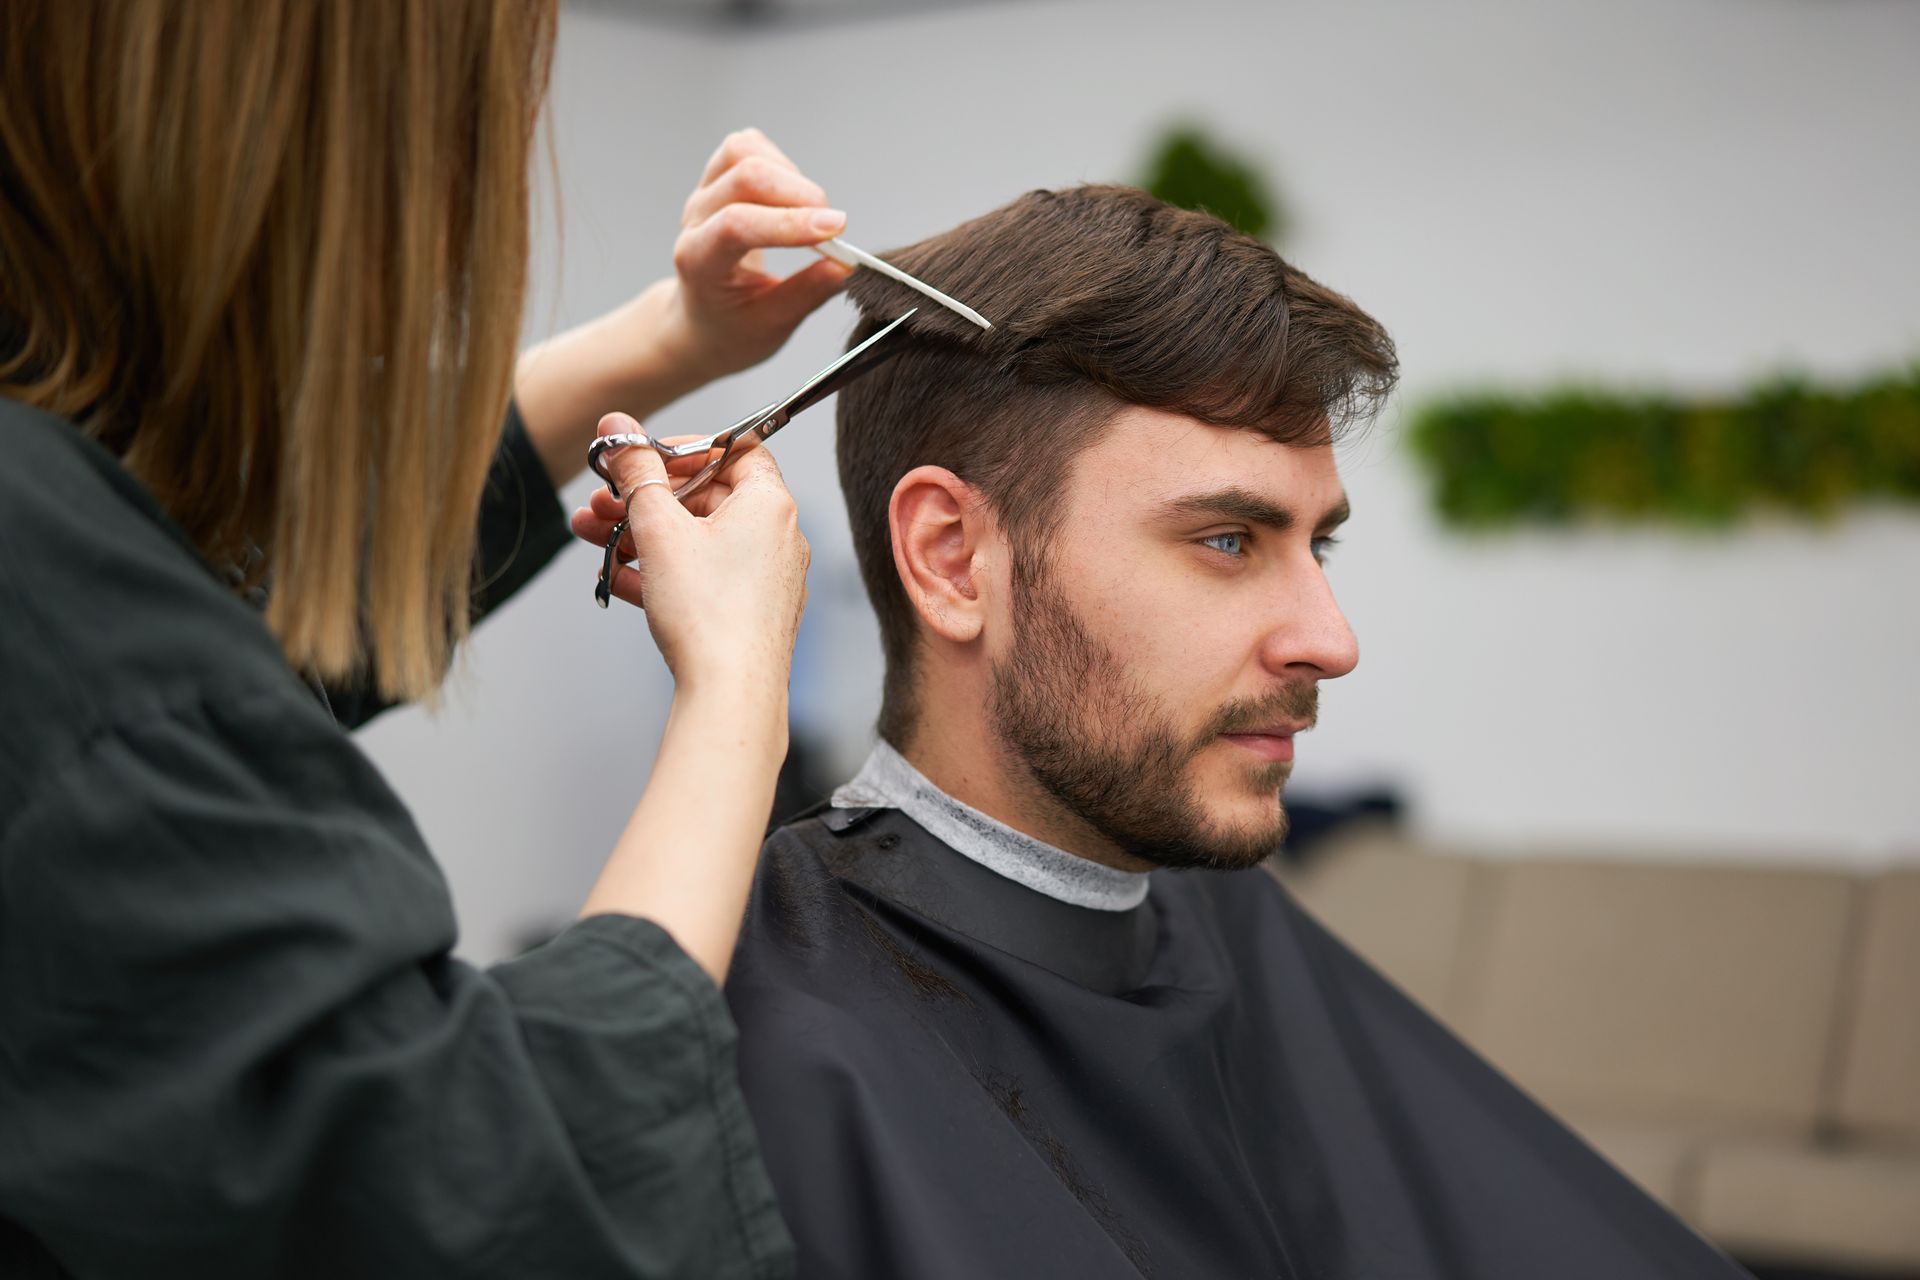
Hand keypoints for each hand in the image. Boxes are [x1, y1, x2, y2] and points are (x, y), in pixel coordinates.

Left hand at [514, 129, 851, 487]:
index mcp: (700, 265)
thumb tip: (844, 265)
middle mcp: (692, 225)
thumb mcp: (772, 328)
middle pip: (743, 177)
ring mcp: (698, 200)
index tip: (837, 235)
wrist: (691, 329)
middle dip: (795, 195)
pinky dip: (776, 161)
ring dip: (788, 175)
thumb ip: (807, 292)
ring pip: (742, 154)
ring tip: (815, 214)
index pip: (740, 227)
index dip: (789, 226)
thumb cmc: (730, 335)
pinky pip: (744, 149)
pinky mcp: (713, 180)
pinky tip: (794, 197)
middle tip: (830, 226)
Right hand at [574, 413, 808, 689]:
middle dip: (645, 497)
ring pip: (697, 541)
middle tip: (601, 500)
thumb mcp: (659, 528)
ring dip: (642, 534)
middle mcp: (776, 537)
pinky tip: (616, 576)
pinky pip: (702, 578)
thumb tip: (619, 430)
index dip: (685, 447)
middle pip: (706, 497)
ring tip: (592, 535)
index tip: (642, 456)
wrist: (730, 693)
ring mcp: (765, 578)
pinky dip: (661, 571)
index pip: (734, 449)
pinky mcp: (749, 613)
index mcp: (768, 504)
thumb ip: (636, 473)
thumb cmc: (708, 612)